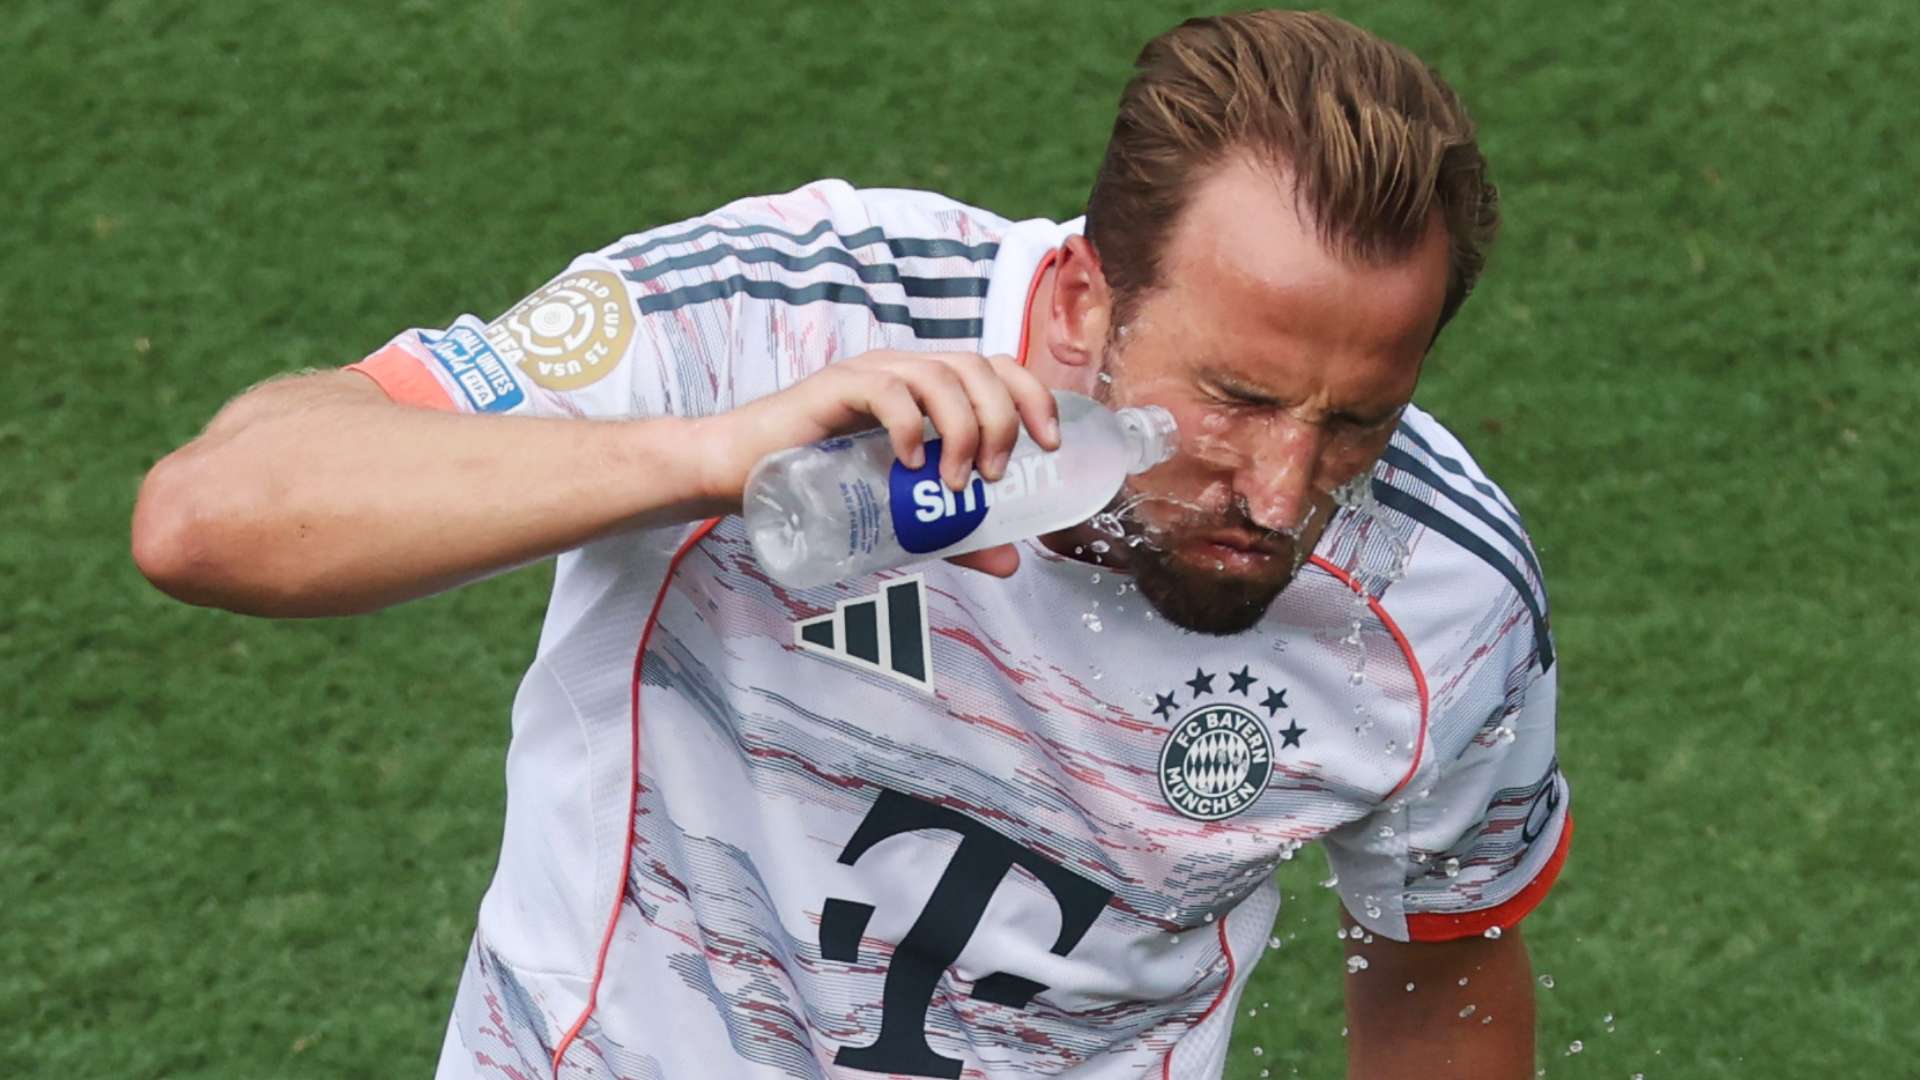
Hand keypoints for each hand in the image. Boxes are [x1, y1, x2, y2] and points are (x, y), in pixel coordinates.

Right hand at [706, 351, 1062, 576]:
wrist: (745, 475)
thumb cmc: (824, 486)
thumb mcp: (904, 515)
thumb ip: (956, 533)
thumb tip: (1012, 561)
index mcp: (931, 390)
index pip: (998, 368)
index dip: (1033, 398)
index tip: (1049, 446)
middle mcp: (906, 371)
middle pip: (978, 368)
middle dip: (1002, 421)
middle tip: (995, 478)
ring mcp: (871, 375)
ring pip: (939, 374)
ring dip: (963, 428)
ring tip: (956, 482)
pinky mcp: (835, 387)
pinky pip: (885, 390)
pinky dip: (909, 425)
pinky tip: (910, 464)